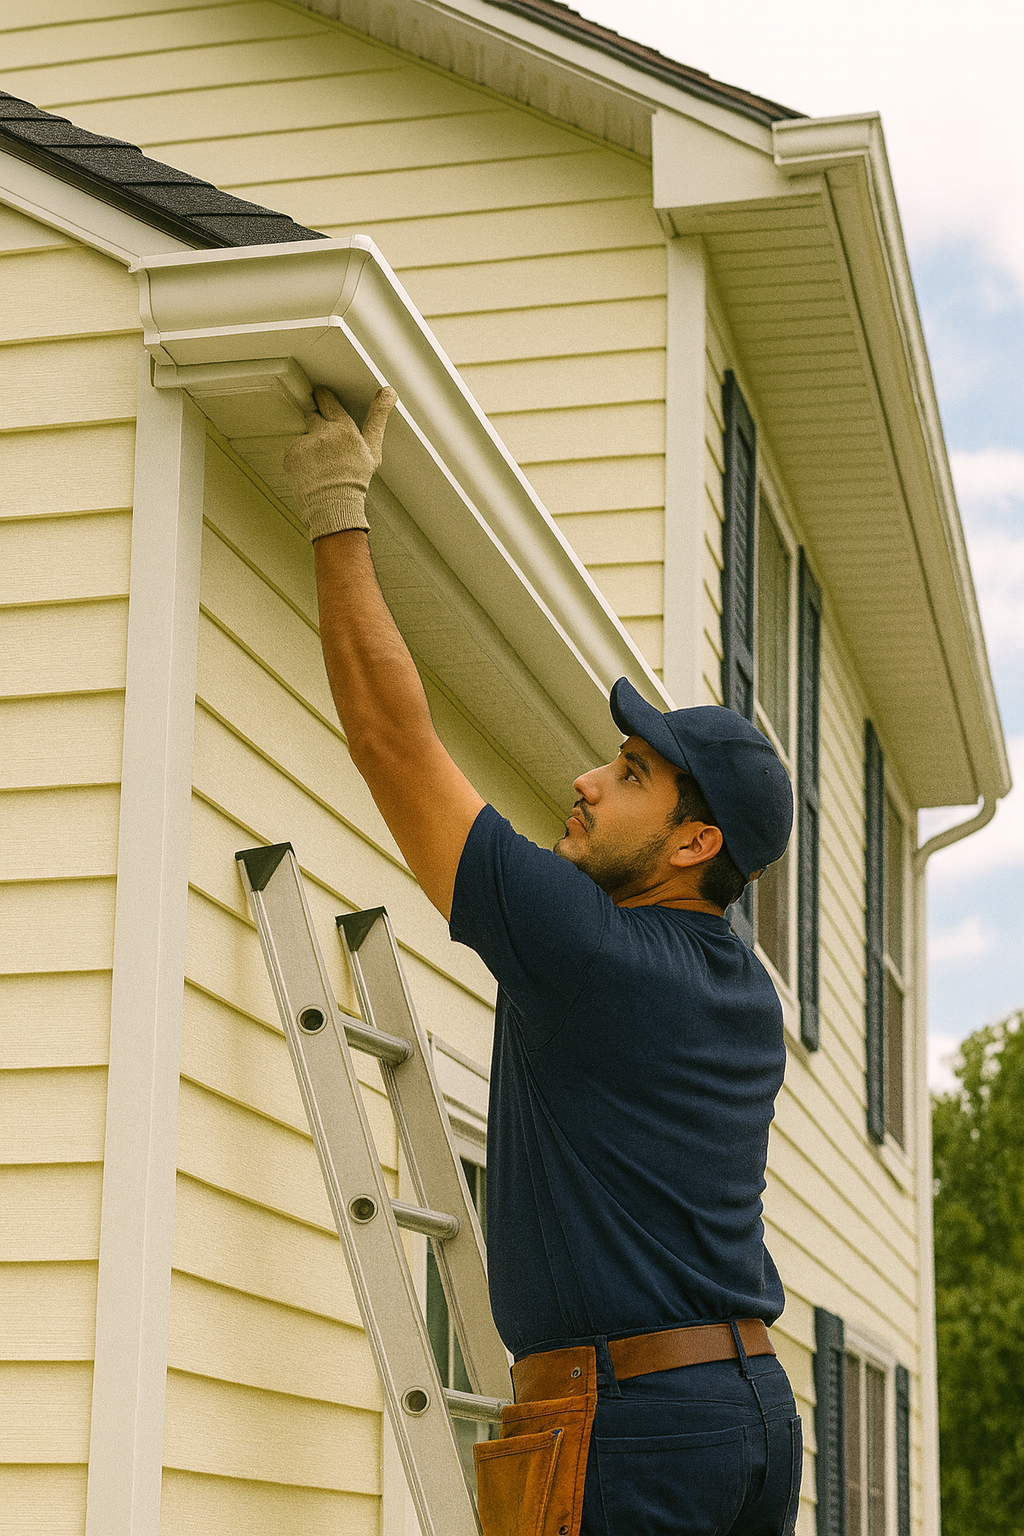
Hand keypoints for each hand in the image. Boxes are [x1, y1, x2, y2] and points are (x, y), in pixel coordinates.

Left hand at [283, 384, 397, 539]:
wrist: (334, 505)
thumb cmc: (354, 481)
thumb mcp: (372, 449)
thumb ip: (377, 417)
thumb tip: (388, 392)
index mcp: (343, 428)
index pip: (328, 401)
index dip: (324, 398)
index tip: (322, 396)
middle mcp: (322, 432)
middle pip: (312, 414)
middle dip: (314, 418)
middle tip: (321, 434)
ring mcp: (305, 443)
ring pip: (304, 436)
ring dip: (309, 444)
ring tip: (320, 464)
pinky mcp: (291, 455)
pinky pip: (293, 451)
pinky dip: (299, 459)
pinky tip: (311, 471)